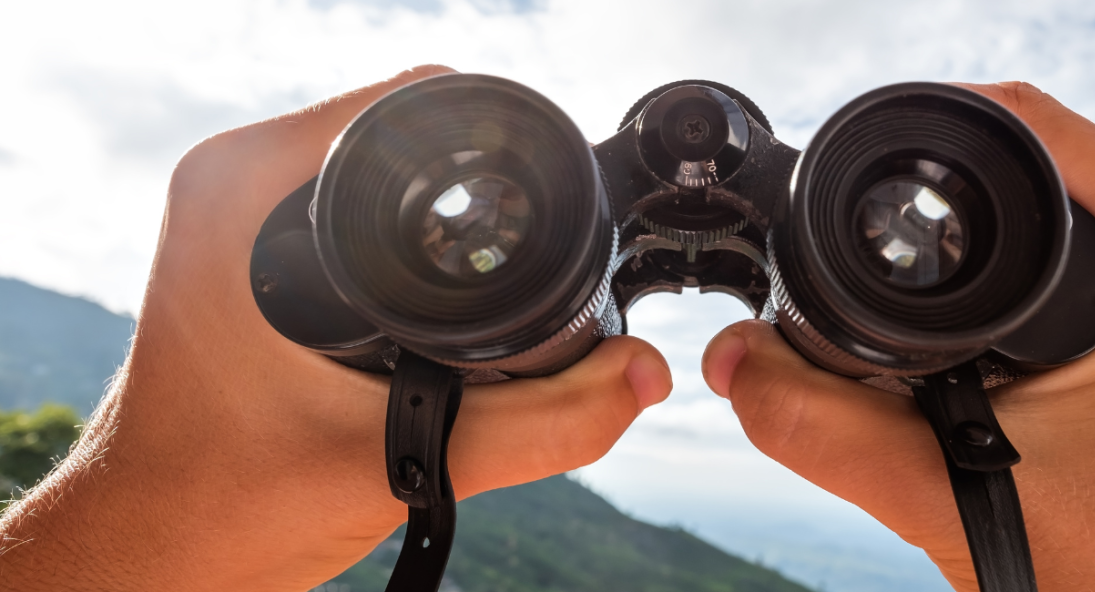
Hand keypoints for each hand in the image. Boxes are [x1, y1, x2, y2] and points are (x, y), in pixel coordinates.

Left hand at [0, 66, 672, 590]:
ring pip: (384, 175)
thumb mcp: (406, 459)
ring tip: (474, 309)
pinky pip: (353, 208)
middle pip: (407, 137)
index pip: (416, 105)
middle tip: (516, 288)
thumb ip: (547, 421)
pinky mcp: (247, 245)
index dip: (499, 149)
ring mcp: (235, 208)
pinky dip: (407, 247)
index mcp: (244, 190)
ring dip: (443, 227)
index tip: (547, 221)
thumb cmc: (227, 505)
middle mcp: (232, 179)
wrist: (150, 546)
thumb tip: (645, 373)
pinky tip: (433, 314)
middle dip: (478, 200)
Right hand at [702, 82, 1094, 590]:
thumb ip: (826, 430)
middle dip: (923, 196)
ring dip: (951, 233)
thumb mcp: (953, 494)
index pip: (1023, 125)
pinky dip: (981, 268)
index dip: (918, 132)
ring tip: (891, 290)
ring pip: (1029, 201)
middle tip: (853, 259)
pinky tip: (940, 322)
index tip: (843, 189)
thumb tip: (730, 362)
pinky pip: (1049, 244)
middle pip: (1018, 156)